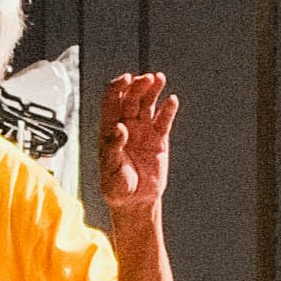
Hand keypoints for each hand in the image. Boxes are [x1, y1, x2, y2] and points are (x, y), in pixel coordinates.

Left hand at [97, 70, 175, 223]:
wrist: (136, 201)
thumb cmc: (117, 187)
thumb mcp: (111, 170)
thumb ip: (113, 148)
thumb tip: (118, 128)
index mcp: (109, 130)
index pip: (111, 101)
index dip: (117, 87)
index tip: (126, 79)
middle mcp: (126, 126)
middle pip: (131, 98)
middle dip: (138, 86)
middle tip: (147, 79)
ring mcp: (142, 131)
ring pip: (147, 104)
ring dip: (152, 90)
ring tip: (159, 79)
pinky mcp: (158, 139)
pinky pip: (163, 120)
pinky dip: (168, 109)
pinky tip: (172, 100)